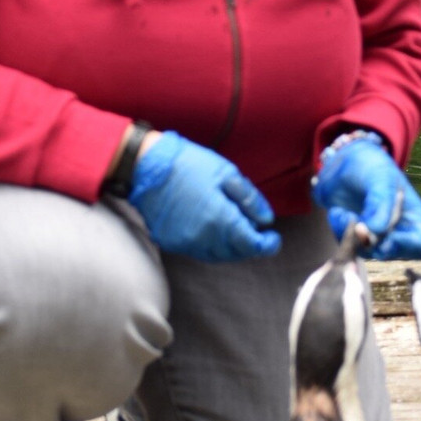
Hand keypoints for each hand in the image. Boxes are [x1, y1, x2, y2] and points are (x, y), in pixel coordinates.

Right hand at [128, 131, 281, 261]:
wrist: (147, 167)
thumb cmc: (188, 164)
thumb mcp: (227, 173)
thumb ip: (250, 200)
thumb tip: (266, 220)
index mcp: (221, 219)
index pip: (253, 246)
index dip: (268, 244)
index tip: (273, 237)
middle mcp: (204, 237)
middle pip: (236, 254)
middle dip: (250, 245)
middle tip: (255, 230)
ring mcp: (185, 243)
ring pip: (218, 256)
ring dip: (231, 247)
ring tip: (235, 228)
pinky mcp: (171, 243)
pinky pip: (198, 251)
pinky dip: (211, 245)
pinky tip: (213, 229)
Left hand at [311, 133, 420, 259]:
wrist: (343, 160)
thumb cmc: (371, 165)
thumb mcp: (380, 178)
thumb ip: (381, 204)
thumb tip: (376, 232)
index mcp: (414, 218)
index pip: (420, 247)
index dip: (404, 247)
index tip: (383, 234)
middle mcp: (397, 233)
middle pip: (389, 253)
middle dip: (370, 241)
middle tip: (356, 224)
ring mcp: (375, 237)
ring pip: (365, 253)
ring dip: (350, 234)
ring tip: (344, 211)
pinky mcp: (354, 238)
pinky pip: (346, 245)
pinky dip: (339, 230)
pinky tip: (338, 211)